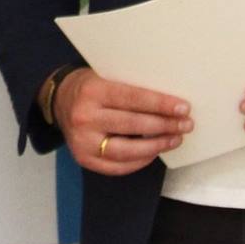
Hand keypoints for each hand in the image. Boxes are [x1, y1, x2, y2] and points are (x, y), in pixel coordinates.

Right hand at [53, 67, 190, 175]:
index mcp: (92, 91)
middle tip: (186, 125)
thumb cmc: (90, 87)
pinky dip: (140, 161)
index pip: (132, 98)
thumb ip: (130, 87)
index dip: (160, 104)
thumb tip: (169, 102)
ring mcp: (82, 141)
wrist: (58, 101)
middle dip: (165, 125)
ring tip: (174, 139)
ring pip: (127, 150)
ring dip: (156, 145)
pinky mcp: (84, 159)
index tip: (183, 108)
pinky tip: (154, 152)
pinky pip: (118, 166)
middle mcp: (84, 117)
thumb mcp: (104, 77)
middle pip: (133, 124)